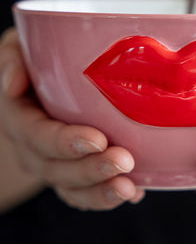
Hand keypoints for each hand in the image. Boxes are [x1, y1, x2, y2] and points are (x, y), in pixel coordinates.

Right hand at [0, 28, 144, 210]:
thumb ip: (12, 58)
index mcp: (18, 117)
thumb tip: (11, 84)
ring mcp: (52, 164)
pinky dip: (107, 196)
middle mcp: (32, 148)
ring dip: (100, 192)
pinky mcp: (72, 172)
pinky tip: (136, 193)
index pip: (36, 135)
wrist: (42, 82)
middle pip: (56, 169)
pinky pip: (85, 194)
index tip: (98, 139)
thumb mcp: (17, 47)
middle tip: (124, 161)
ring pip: (71, 189)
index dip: (64, 142)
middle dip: (90, 169)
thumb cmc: (35, 58)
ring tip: (130, 189)